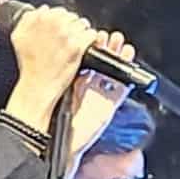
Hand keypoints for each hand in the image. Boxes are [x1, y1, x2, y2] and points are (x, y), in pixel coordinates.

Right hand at [6, 6, 96, 125]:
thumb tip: (39, 10)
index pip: (58, 10)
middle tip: (67, 39)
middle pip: (72, 16)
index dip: (60, 20)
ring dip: (81, 32)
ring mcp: (67, 34)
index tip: (59, 30)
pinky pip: (91, 34)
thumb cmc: (29, 65)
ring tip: (76, 43)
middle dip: (71, 25)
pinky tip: (83, 47)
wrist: (37, 85)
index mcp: (40, 18)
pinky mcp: (78, 46)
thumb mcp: (18, 37)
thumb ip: (27, 19)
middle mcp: (54, 23)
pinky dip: (89, 40)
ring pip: (83, 23)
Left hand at [64, 31, 135, 162]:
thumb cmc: (52, 121)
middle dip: (106, 49)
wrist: (60, 143)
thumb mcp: (55, 90)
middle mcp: (87, 88)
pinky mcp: (109, 106)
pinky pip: (120, 89)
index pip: (85, 61)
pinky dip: (126, 76)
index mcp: (74, 83)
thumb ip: (61, 75)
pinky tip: (127, 62)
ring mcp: (99, 96)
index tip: (93, 35)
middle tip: (108, 36)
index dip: (91, 48)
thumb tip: (59, 52)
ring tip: (119, 44)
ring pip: (113, 73)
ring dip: (117, 58)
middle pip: (101, 64)